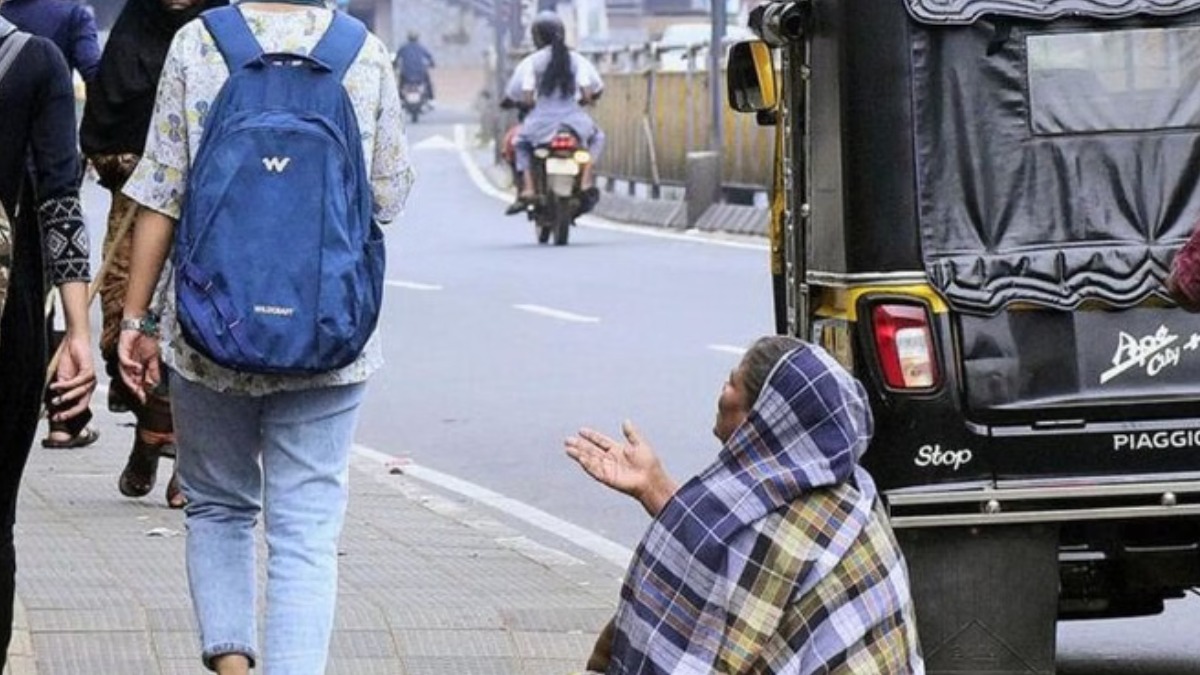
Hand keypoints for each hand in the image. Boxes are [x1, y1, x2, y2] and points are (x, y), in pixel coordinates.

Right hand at [47, 332, 95, 421]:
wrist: (73, 344)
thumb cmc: (67, 361)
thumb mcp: (60, 379)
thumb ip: (59, 391)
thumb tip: (52, 403)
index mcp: (82, 390)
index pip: (78, 407)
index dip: (67, 415)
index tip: (55, 418)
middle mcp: (89, 387)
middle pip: (82, 405)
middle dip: (69, 412)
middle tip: (57, 416)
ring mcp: (91, 380)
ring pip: (80, 394)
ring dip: (66, 398)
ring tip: (55, 400)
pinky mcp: (89, 372)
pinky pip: (78, 382)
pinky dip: (65, 385)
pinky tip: (56, 385)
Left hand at [117, 330, 160, 402]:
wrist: (143, 325)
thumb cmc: (148, 340)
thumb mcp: (154, 359)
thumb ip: (153, 371)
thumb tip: (153, 384)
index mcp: (136, 368)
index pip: (137, 382)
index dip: (141, 391)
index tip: (145, 399)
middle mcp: (128, 365)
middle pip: (129, 380)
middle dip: (135, 389)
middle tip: (140, 396)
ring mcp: (125, 359)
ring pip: (124, 373)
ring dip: (131, 381)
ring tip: (137, 386)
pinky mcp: (122, 351)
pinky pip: (124, 361)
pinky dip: (131, 366)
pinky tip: (138, 368)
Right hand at [564, 421, 678, 516]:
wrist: (651, 479)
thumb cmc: (649, 464)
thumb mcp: (640, 444)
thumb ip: (631, 434)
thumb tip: (626, 421)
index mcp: (617, 450)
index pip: (600, 441)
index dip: (591, 436)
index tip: (581, 430)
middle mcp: (610, 459)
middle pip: (591, 450)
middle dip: (580, 445)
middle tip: (567, 440)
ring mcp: (608, 468)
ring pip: (590, 459)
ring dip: (579, 454)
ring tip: (568, 448)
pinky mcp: (607, 478)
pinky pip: (594, 470)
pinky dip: (587, 464)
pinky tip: (580, 458)